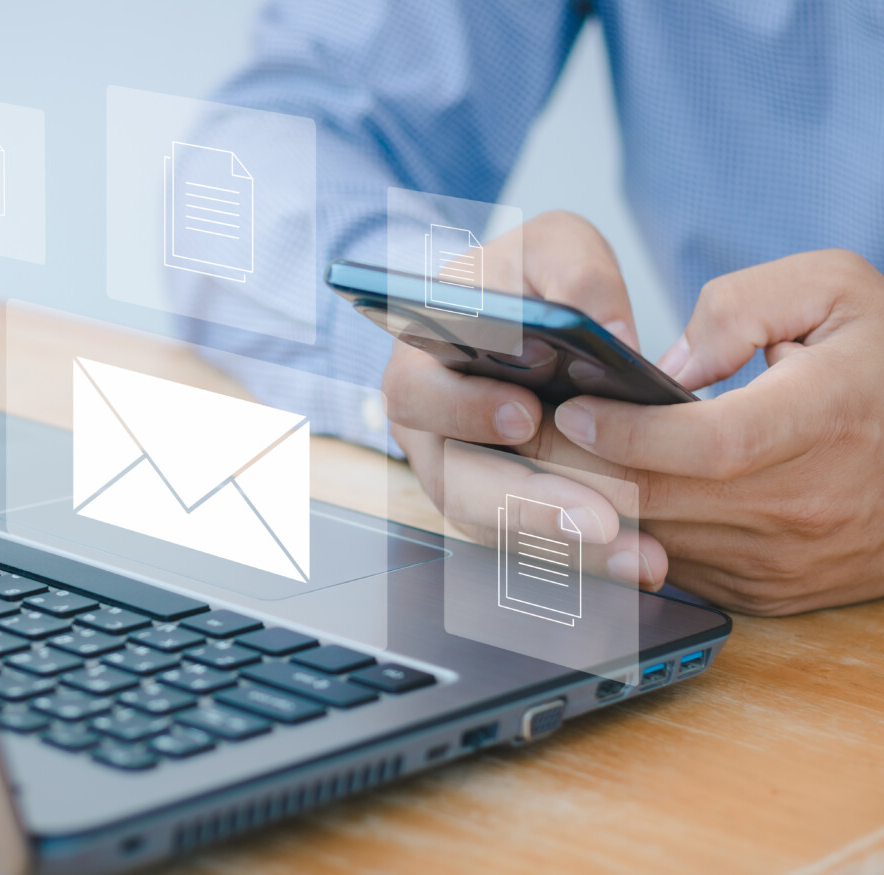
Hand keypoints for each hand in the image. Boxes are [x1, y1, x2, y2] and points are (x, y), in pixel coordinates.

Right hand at [385, 211, 668, 585]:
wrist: (530, 321)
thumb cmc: (529, 280)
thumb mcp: (553, 246)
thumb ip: (577, 273)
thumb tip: (613, 337)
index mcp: (420, 360)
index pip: (417, 393)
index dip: (463, 410)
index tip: (524, 415)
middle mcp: (429, 431)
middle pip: (457, 482)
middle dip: (529, 503)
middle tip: (598, 517)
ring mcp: (462, 477)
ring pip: (499, 528)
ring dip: (568, 547)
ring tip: (638, 556)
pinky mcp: (502, 512)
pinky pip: (534, 549)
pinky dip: (589, 561)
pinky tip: (645, 562)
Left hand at [548, 249, 883, 614]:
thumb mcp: (837, 292)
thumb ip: (742, 307)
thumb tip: (667, 367)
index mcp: (826, 420)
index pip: (709, 443)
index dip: (629, 429)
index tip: (572, 405)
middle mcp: (804, 505)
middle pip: (659, 499)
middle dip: (571, 464)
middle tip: (517, 428)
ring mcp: (781, 560)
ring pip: (652, 541)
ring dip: (583, 504)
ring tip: (535, 457)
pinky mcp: (764, 591)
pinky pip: (669, 566)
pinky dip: (620, 533)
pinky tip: (583, 495)